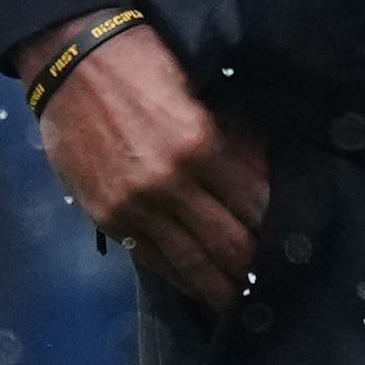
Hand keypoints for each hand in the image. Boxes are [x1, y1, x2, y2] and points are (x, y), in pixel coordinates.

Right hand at [19, 15, 267, 311]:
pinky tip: (200, 288)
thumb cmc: (144, 64)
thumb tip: (271, 172)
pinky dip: (180, 278)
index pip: (256, 203)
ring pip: (191, 261)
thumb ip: (236, 136)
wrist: (70, 62)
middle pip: (229, 241)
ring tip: (245, 301)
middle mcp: (171, 184)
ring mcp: (135, 206)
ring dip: (221, 285)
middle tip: (278, 282)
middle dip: (255, 264)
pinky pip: (152, 259)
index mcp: (202, 145)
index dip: (277, 227)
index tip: (294, 244)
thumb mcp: (202, 91)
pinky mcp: (107, 217)